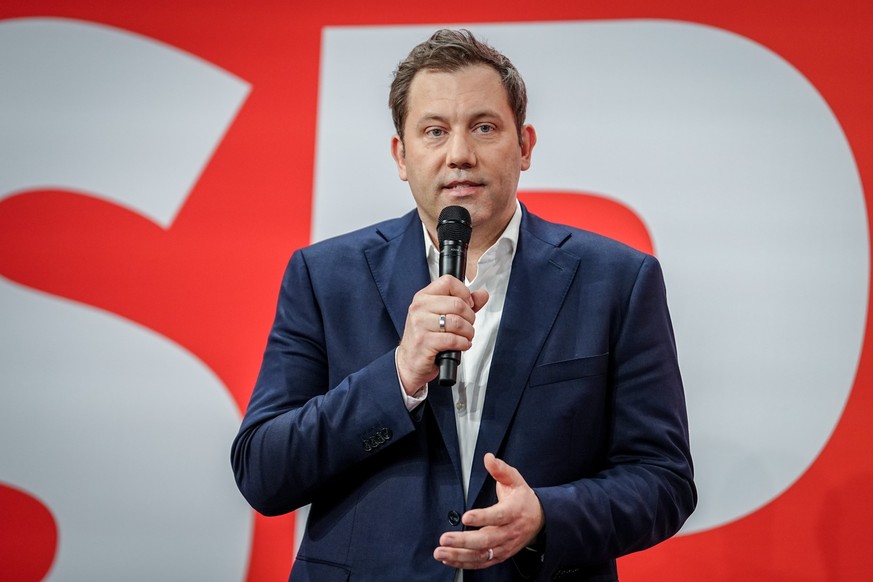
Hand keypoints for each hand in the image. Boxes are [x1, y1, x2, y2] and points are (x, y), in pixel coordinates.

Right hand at [396, 275, 487, 393]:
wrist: (410, 361)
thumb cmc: (426, 337)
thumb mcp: (443, 315)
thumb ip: (465, 304)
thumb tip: (482, 294)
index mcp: (423, 297)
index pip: (448, 281)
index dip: (464, 293)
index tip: (468, 304)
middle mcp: (419, 308)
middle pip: (457, 303)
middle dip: (470, 317)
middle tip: (468, 325)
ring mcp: (420, 324)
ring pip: (457, 322)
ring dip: (468, 332)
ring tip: (466, 336)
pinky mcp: (424, 341)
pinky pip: (453, 339)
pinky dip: (463, 343)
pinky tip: (462, 345)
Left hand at [433, 453, 544, 569]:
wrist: (540, 519)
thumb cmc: (522, 498)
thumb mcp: (515, 479)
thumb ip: (501, 469)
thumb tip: (488, 457)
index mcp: (514, 511)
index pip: (498, 516)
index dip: (482, 517)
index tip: (465, 516)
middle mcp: (509, 532)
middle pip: (487, 540)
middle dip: (464, 541)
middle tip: (445, 538)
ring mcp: (504, 546)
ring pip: (482, 555)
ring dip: (460, 555)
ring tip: (441, 551)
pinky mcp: (500, 555)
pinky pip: (482, 563)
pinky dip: (465, 563)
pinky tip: (449, 559)